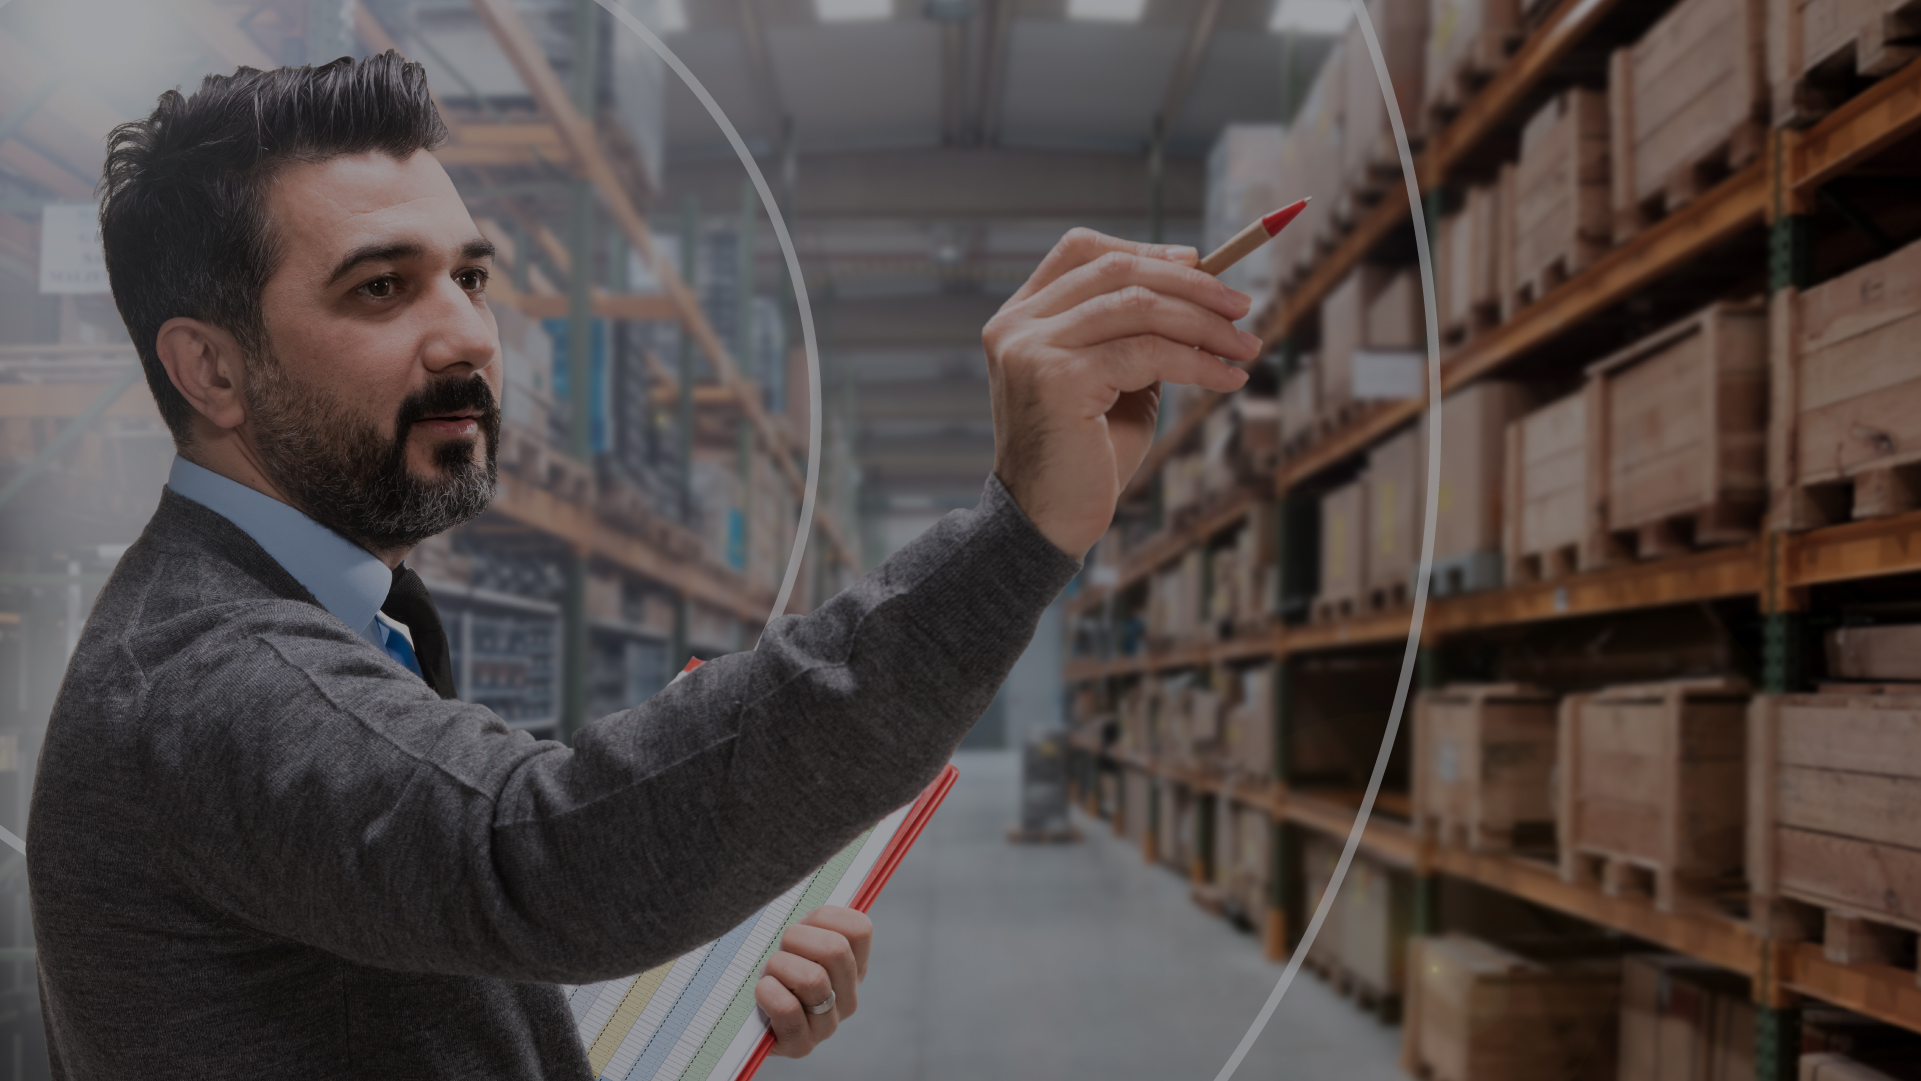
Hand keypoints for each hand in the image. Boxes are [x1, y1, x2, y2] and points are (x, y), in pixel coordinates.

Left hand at [756, 905, 872, 1058]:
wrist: (748, 1016)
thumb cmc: (775, 969)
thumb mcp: (797, 938)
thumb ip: (814, 917)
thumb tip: (805, 875)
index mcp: (855, 967)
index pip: (859, 928)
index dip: (823, 918)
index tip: (803, 928)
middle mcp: (848, 998)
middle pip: (835, 949)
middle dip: (796, 940)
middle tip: (781, 951)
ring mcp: (828, 1025)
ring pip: (812, 979)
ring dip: (779, 967)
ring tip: (770, 974)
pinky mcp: (802, 1045)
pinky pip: (788, 1009)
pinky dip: (768, 993)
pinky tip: (763, 992)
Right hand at [984, 228, 1258, 558]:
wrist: (1047, 523)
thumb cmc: (1085, 456)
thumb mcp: (1114, 380)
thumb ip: (1138, 334)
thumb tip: (1204, 288)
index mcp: (1020, 318)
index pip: (1081, 250)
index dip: (1145, 249)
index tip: (1199, 263)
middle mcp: (1017, 326)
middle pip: (1116, 270)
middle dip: (1190, 283)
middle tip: (1242, 306)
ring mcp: (1032, 349)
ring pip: (1137, 306)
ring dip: (1204, 323)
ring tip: (1246, 347)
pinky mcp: (1058, 379)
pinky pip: (1146, 351)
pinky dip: (1197, 362)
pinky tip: (1227, 379)